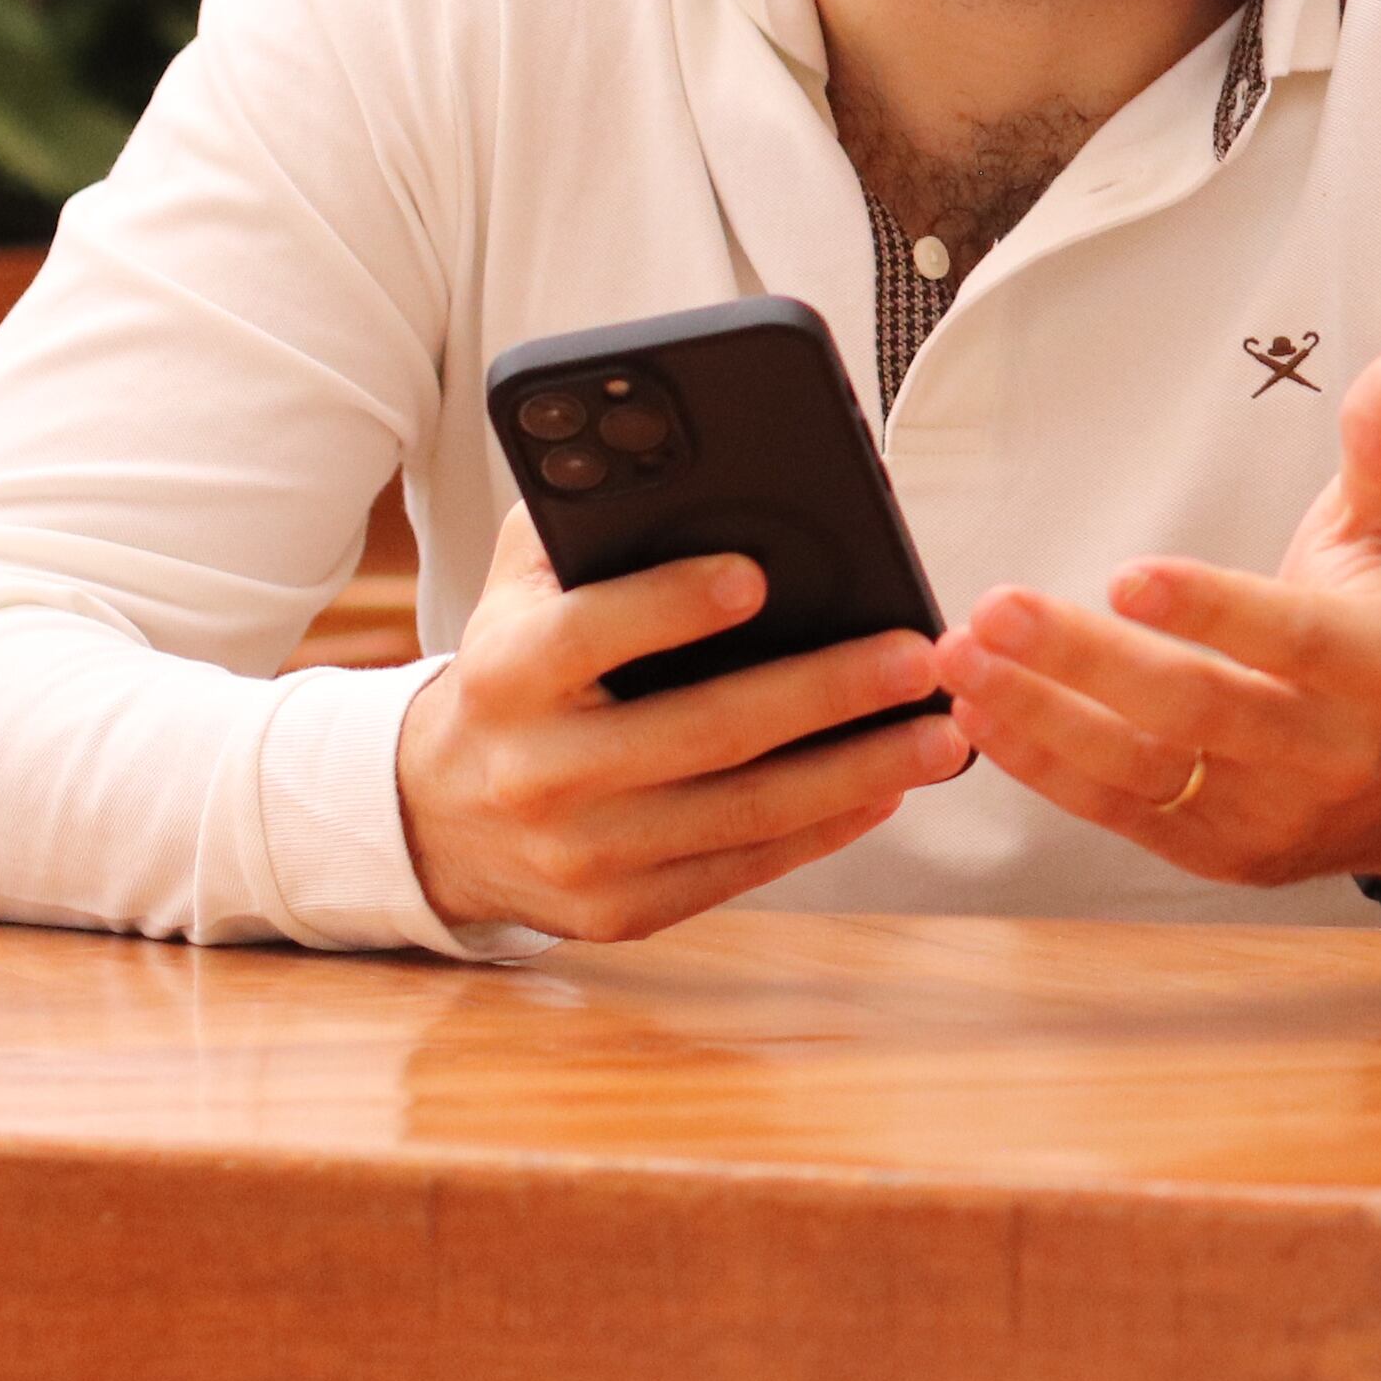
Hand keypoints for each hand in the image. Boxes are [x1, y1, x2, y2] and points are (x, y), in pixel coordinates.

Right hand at [393, 506, 967, 939]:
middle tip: (919, 658)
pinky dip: (823, 831)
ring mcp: (580, 853)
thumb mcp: (523, 586)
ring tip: (941, 732)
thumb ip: (591, 519)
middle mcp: (539, 771)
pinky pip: (740, 870)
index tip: (759, 576)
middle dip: (825, 693)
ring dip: (856, 772)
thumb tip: (701, 469)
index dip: (671, 604)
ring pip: (741, 815)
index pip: (588, 634)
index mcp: (507, 674)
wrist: (439, 815)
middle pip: (703, 731)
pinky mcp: (620, 911)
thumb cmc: (517, 671)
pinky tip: (887, 789)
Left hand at [932, 348, 1380, 888]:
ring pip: (1143, 766)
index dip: (1209, 609)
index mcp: (1373, 664)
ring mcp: (1265, 811)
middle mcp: (1323, 749)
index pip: (1288, 637)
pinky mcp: (1213, 850)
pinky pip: (1118, 811)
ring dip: (1042, 715)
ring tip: (963, 660)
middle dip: (1086, 660)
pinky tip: (983, 715)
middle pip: (1196, 706)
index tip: (1126, 575)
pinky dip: (1045, 766)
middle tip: (997, 609)